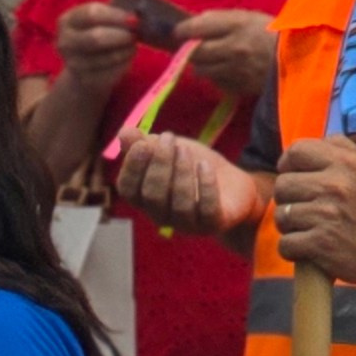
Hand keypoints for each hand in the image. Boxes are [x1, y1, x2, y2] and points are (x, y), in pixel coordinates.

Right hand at [52, 0, 140, 90]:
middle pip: (96, 37)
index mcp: (67, 21)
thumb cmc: (96, 33)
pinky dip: (125, 64)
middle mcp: (65, 43)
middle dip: (121, 35)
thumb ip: (114, 13)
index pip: (91, 14)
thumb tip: (135, 17)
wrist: (83, 65)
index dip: (116, 16)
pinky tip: (127, 57)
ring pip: (107, 57)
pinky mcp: (86, 80)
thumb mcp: (100, 18)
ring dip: (126, 50)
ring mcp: (73, 64)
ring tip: (132, 45)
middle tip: (134, 34)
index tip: (134, 19)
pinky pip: (112, 72)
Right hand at [110, 131, 264, 240]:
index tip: (143, 144)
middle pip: (153, 196)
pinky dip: (206, 185)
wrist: (232, 186)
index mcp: (145, 198)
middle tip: (168, 138)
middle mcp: (162, 215)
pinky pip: (208, 209)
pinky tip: (204, 165)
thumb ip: (145, 143)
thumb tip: (123, 132)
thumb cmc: (194, 168)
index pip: (129, 190)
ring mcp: (187, 223)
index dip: (132, 168)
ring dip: (181, 173)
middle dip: (159, 164)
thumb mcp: (169, 150)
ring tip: (185, 149)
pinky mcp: (213, 224)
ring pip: (179, 205)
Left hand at [175, 3, 277, 96]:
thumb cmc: (273, 34)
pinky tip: (225, 70)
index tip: (178, 32)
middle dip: (190, 50)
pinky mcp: (239, 87)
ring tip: (211, 59)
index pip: (197, 28)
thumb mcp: (249, 17)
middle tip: (191, 48)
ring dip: (201, 65)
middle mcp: (233, 48)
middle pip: (195, 53)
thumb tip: (195, 23)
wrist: (300, 59)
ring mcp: (235, 70)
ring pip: (202, 71)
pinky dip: (215, 77)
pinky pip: (215, 82)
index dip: (183, 31)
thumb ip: (221, 20)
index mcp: (238, 25)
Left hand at [271, 134, 355, 285]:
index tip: (293, 176)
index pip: (297, 151)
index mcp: (347, 162)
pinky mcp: (320, 243)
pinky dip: (293, 250)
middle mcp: (336, 184)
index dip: (288, 164)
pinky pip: (285, 243)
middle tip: (304, 208)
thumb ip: (339, 149)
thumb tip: (305, 146)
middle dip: (288, 199)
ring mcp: (327, 214)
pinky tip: (309, 248)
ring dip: (290, 226)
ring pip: (281, 215)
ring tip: (309, 228)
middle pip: (282, 185)